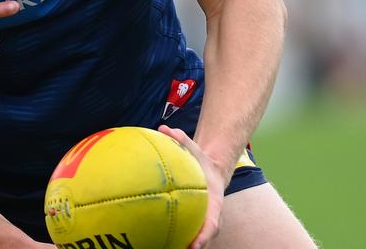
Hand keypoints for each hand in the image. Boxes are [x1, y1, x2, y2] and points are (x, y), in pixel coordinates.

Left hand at [158, 125, 227, 248]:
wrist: (213, 169)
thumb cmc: (201, 160)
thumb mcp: (194, 149)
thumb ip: (181, 138)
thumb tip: (164, 128)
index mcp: (213, 202)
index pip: (211, 224)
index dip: (203, 236)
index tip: (195, 245)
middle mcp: (209, 215)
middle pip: (203, 237)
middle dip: (194, 246)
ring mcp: (202, 218)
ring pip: (194, 235)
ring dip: (182, 242)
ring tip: (163, 247)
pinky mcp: (193, 217)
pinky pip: (184, 227)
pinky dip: (173, 233)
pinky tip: (152, 235)